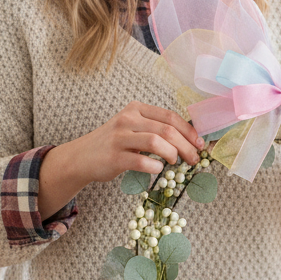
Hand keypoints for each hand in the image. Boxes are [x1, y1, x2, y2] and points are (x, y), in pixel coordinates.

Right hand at [38, 102, 203, 219]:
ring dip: (172, 154)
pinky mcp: (114, 157)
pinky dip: (155, 167)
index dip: (189, 131)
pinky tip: (157, 170)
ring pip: (156, 142)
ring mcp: (119, 138)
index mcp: (136, 109)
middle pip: (167, 130)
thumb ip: (155, 128)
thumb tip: (189, 140)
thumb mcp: (132, 127)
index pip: (169, 116)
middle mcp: (128, 119)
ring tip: (174, 162)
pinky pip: (141, 161)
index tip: (200, 144)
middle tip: (193, 159)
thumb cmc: (113, 143)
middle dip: (186, 146)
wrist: (81, 157)